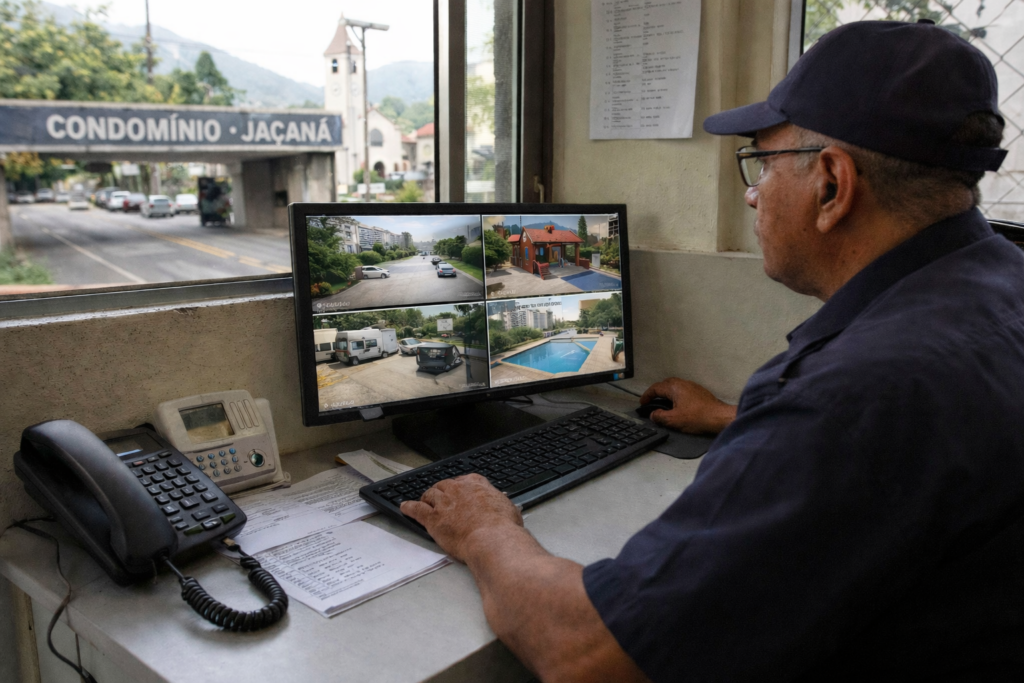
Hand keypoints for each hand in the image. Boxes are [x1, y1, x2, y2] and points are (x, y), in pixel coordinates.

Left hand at [400, 474, 523, 561]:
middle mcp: (457, 490)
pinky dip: (409, 507)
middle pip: (444, 485)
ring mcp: (444, 503)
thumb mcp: (508, 508)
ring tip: (423, 501)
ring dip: (426, 498)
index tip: (458, 490)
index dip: (459, 486)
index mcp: (476, 484)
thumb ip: (501, 503)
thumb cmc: (503, 526)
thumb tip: (502, 503)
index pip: (464, 480)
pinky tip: (404, 507)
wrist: (492, 538)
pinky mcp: (433, 518)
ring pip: (430, 495)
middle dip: (441, 491)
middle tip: (440, 497)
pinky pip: (417, 509)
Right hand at [640, 377, 736, 433]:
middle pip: (665, 384)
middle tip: (652, 401)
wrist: (719, 417)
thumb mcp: (673, 420)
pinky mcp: (700, 392)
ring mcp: (692, 386)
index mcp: (674, 387)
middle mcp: (683, 383)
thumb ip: (660, 416)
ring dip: (667, 393)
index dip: (647, 396)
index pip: (656, 388)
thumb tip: (653, 415)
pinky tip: (678, 405)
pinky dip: (676, 396)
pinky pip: (683, 390)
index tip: (643, 403)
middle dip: (656, 392)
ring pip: (675, 386)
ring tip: (664, 404)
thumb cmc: (697, 417)